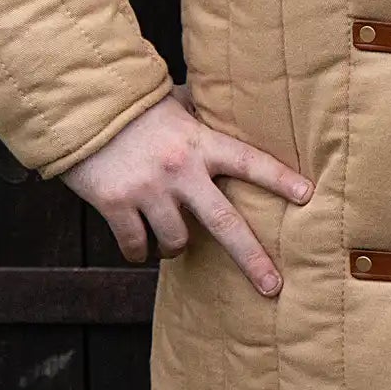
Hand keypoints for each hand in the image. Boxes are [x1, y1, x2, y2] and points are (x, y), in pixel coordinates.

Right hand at [60, 85, 311, 296]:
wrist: (82, 106)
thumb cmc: (135, 105)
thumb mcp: (176, 103)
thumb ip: (201, 113)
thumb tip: (225, 102)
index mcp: (200, 142)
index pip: (250, 161)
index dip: (280, 179)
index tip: (308, 196)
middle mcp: (180, 169)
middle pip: (225, 223)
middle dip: (253, 258)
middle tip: (274, 286)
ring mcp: (148, 190)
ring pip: (177, 242)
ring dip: (176, 247)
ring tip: (171, 240)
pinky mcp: (116, 204)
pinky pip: (135, 246)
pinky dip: (139, 251)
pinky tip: (138, 244)